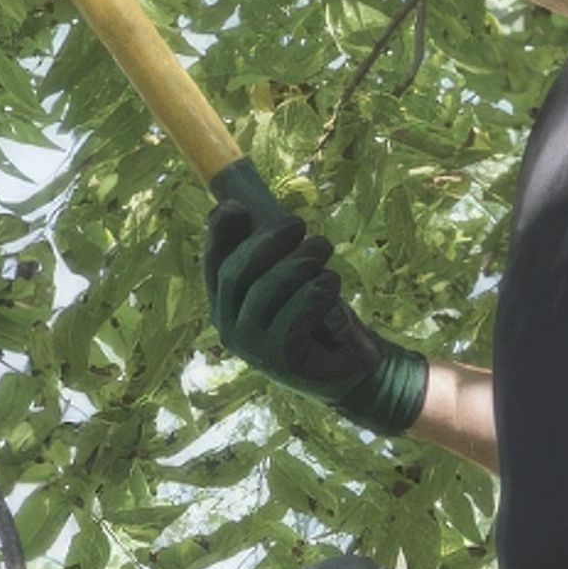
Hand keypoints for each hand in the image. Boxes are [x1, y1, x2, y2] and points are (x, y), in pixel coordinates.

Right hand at [204, 159, 427, 434]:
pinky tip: (330, 282)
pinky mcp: (281, 362)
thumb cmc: (319, 313)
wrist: (354, 366)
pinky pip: (292, 317)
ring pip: (264, 292)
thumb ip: (268, 249)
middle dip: (267, 241)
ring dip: (297, 262)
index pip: (214, 262)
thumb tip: (240, 202)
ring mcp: (253, 348)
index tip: (238, 206)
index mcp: (226, 303)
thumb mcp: (291, 275)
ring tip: (323, 246)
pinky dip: (314, 293)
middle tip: (299, 223)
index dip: (220, 232)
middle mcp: (230, 327)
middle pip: (236, 273)